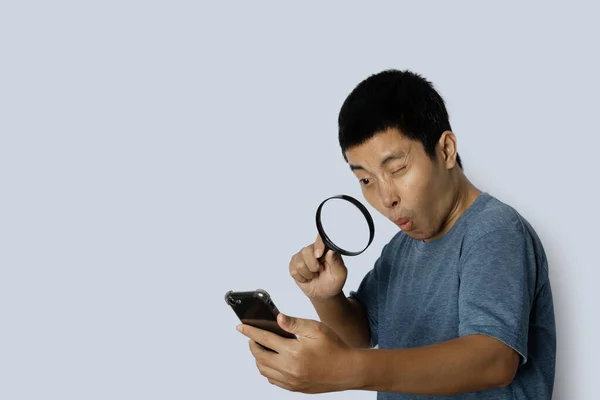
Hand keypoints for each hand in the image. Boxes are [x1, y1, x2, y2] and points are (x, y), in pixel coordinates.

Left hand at [236, 314, 355, 393]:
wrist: (348, 370)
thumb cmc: (335, 348)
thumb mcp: (316, 329)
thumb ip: (294, 323)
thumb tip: (277, 317)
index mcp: (293, 352)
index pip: (264, 339)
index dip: (250, 331)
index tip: (240, 326)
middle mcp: (289, 369)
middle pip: (259, 356)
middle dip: (252, 344)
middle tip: (252, 336)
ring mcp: (291, 381)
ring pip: (263, 370)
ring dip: (258, 358)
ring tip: (262, 347)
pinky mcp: (294, 388)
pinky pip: (272, 380)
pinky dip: (267, 370)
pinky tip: (272, 361)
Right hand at [289, 234, 347, 299]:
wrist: (324, 293)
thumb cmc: (333, 281)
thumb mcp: (339, 274)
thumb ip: (336, 262)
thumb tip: (331, 251)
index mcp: (326, 248)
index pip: (320, 239)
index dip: (318, 245)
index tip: (319, 255)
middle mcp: (313, 249)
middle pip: (306, 251)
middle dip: (313, 266)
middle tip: (320, 271)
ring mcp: (302, 256)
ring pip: (299, 262)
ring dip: (308, 273)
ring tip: (314, 275)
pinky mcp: (294, 264)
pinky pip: (294, 270)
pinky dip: (301, 277)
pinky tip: (307, 277)